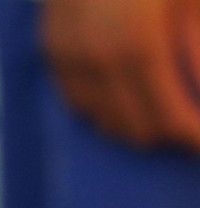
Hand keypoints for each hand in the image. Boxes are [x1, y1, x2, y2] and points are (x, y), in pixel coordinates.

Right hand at [42, 0, 199, 149]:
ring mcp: (69, 60)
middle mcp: (99, 63)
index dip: (192, 136)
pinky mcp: (51, 50)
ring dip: (134, 122)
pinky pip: (78, 101)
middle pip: (136, 129)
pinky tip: (124, 93)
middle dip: (167, 133)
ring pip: (103, 121)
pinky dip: (103, 107)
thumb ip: (197, 41)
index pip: (169, 118)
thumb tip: (199, 87)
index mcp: (141, 46)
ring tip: (159, 107)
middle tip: (189, 122)